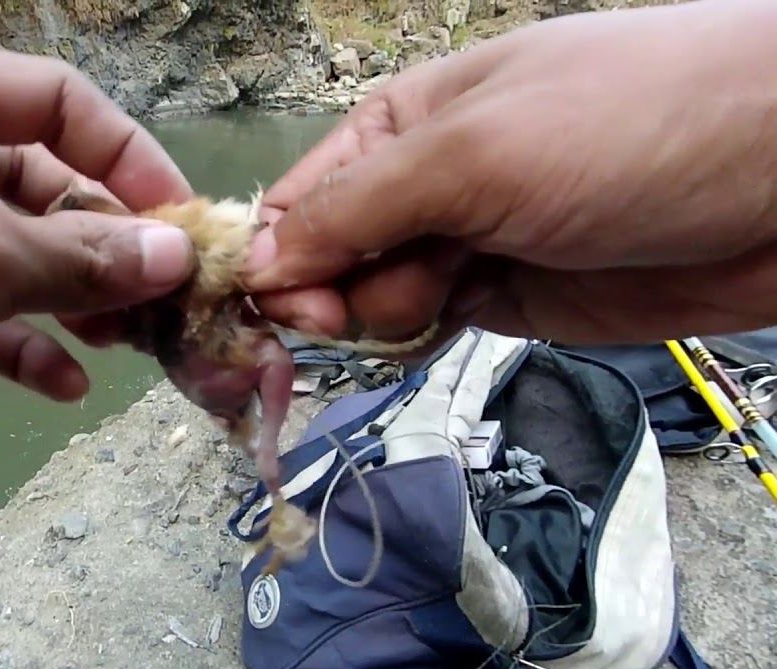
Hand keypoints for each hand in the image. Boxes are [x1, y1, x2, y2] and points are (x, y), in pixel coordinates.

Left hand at [0, 33, 194, 588]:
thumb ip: (75, 255)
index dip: (128, 160)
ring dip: (64, 301)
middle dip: (100, 243)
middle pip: (27, 181)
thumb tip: (169, 253)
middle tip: (163, 307)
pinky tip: (55, 385)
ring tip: (124, 349)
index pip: (51, 101)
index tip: (184, 230)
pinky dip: (7, 346)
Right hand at [242, 0, 776, 350]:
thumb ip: (356, 209)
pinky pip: (430, 330)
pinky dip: (422, 338)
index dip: (271, 255)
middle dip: (329, 291)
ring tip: (452, 291)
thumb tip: (254, 260)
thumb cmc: (619, 131)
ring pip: (375, 302)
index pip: (299, 199)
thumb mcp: (470, 152)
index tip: (269, 306)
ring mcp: (466, 245)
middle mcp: (421, 185)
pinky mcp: (508, 301)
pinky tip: (445, 326)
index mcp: (399, 124)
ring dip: (386, 314)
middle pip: (328, 260)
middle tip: (370, 301)